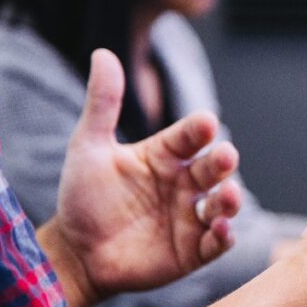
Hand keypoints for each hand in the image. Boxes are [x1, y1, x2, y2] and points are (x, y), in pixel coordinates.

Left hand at [40, 49, 241, 306]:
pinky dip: (224, 236)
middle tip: (225, 156)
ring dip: (230, 200)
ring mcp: (191, 218)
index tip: (205, 123)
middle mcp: (184, 184)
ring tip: (228, 196)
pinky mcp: (193, 251)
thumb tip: (103, 53)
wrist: (76, 253)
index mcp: (165, 156)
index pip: (189, 137)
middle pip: (213, 168)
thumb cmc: (83, 198)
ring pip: (223, 204)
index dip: (199, 130)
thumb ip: (102, 104)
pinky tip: (221, 229)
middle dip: (223, 162)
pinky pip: (217, 243)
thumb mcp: (88, 147)